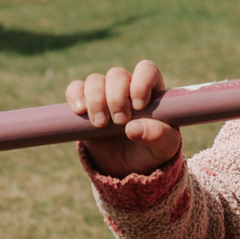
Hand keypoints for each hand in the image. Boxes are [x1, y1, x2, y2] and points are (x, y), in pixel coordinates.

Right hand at [67, 59, 181, 175]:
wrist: (127, 168)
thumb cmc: (152, 151)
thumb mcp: (164, 147)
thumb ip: (157, 136)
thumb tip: (133, 128)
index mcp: (150, 90)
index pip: (146, 70)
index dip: (141, 82)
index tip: (139, 106)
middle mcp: (126, 87)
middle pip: (117, 74)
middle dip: (116, 98)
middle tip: (120, 121)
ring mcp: (104, 94)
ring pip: (95, 80)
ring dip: (96, 100)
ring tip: (100, 124)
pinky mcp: (85, 104)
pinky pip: (75, 88)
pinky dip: (75, 96)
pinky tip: (80, 111)